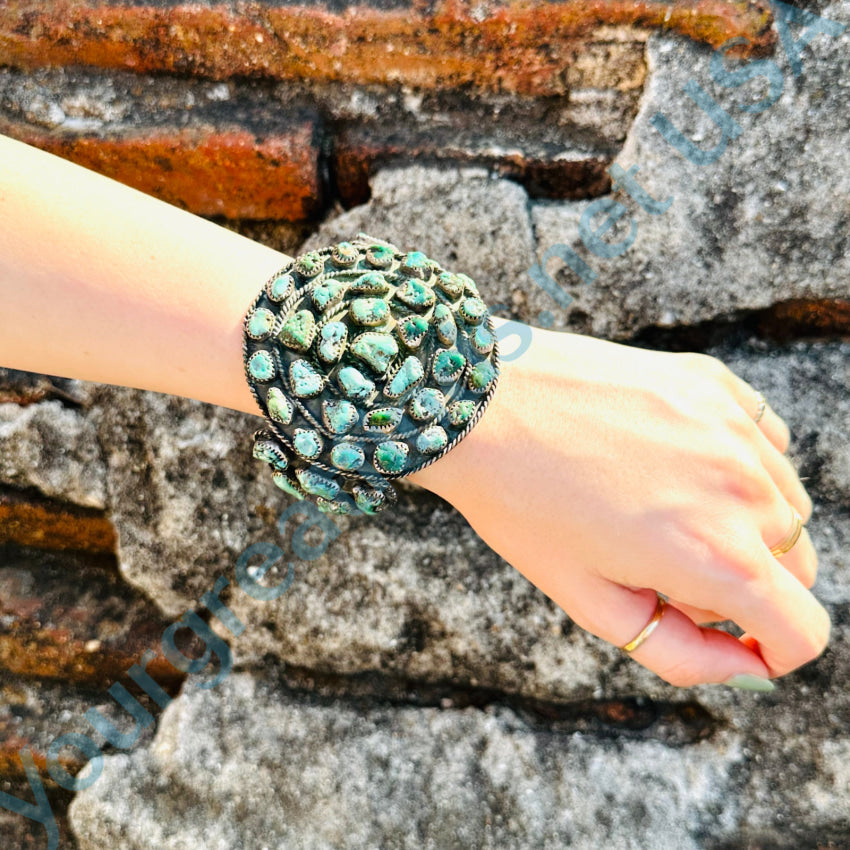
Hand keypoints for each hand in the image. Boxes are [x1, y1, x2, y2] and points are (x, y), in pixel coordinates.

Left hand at [407, 320, 828, 687]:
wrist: (480, 405)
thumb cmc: (521, 504)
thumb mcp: (589, 601)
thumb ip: (680, 654)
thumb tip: (745, 667)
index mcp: (715, 555)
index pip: (802, 630)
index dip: (770, 649)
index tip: (732, 638)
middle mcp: (742, 488)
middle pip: (794, 565)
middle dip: (742, 581)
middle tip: (659, 565)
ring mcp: (731, 427)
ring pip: (782, 501)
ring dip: (739, 520)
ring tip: (656, 508)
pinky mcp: (713, 383)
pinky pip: (764, 439)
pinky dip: (737, 463)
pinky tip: (676, 461)